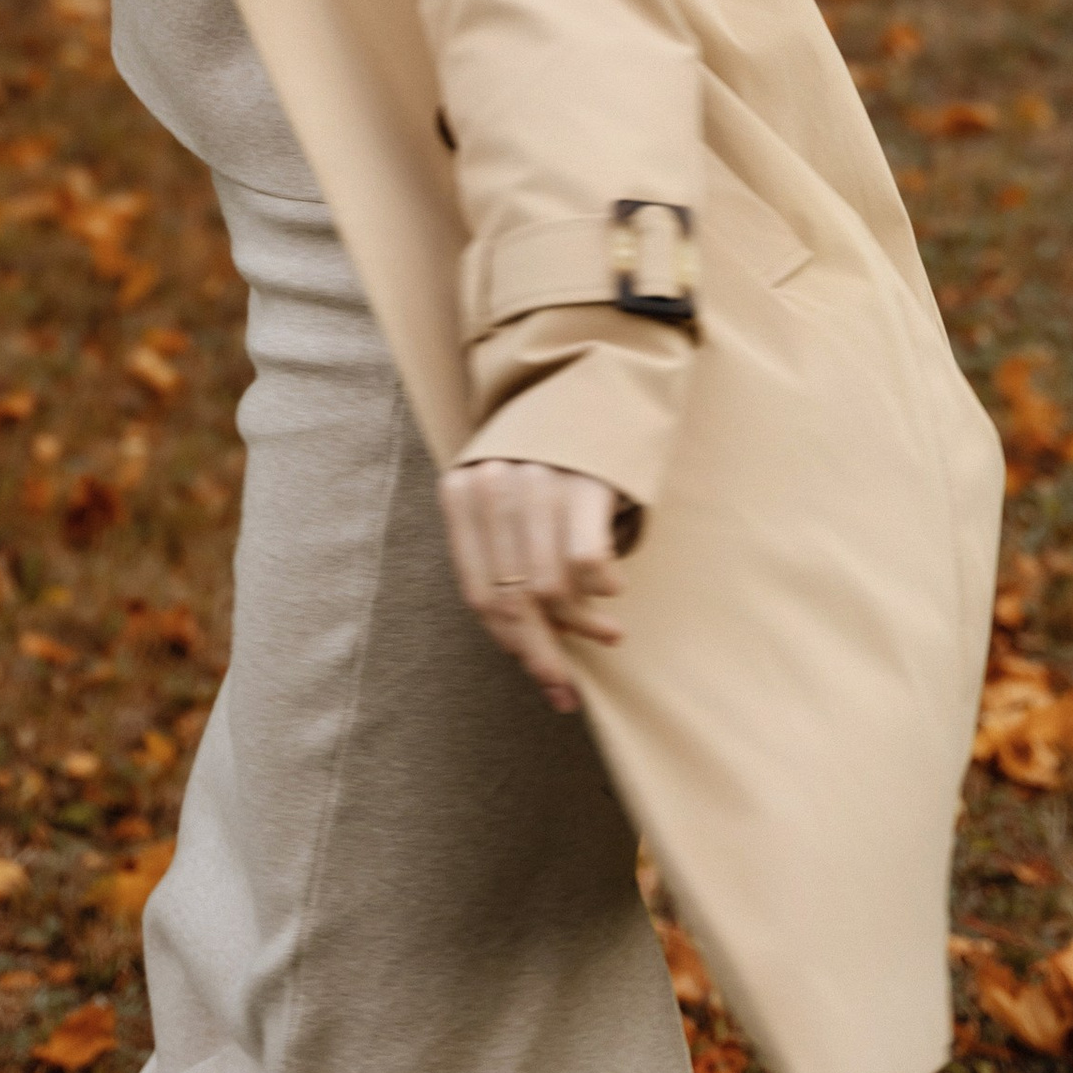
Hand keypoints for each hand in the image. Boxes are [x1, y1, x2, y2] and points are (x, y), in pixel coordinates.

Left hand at [437, 457, 628, 713]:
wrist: (581, 384)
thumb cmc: (542, 460)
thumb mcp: (503, 500)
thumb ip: (501, 560)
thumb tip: (524, 648)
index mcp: (459, 494)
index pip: (479, 594)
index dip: (511, 644)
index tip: (543, 679)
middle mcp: (492, 486)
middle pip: (513, 599)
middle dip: (543, 653)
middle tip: (566, 688)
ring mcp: (538, 481)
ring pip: (551, 589)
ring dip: (582, 626)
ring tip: (609, 635)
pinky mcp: (584, 480)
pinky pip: (587, 562)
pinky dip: (601, 588)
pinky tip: (613, 590)